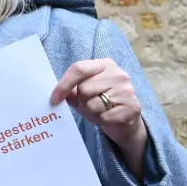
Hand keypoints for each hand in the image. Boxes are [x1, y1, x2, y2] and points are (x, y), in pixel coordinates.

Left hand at [50, 58, 148, 173]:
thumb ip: (70, 89)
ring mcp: (127, 91)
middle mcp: (118, 74)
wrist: (125, 119)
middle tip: (89, 104)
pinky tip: (108, 117)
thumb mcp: (83, 92)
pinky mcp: (132, 108)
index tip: (54, 98)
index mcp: (105, 65)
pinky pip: (104, 117)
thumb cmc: (100, 102)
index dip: (64, 85)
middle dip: (81, 101)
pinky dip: (101, 121)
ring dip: (91, 113)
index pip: (79, 69)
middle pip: (84, 89)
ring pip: (93, 105)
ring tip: (99, 111)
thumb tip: (56, 94)